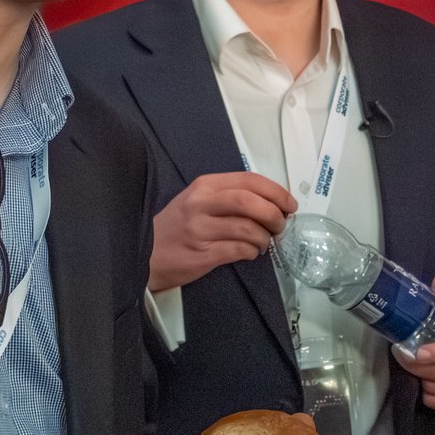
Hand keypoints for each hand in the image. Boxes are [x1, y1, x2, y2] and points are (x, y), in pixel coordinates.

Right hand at [149, 172, 298, 291]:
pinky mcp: (202, 254)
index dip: (276, 192)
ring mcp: (200, 229)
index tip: (290, 205)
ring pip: (248, 229)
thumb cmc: (177, 227)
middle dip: (274, 214)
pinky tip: (250, 252)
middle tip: (281, 225)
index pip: (249, 180)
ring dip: (265, 238)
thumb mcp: (198, 201)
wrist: (144, 254)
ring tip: (264, 243)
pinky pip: (240, 251)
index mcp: (205, 185)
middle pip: (250, 202)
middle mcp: (201, 203)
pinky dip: (252, 252)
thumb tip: (272, 204)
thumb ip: (229, 197)